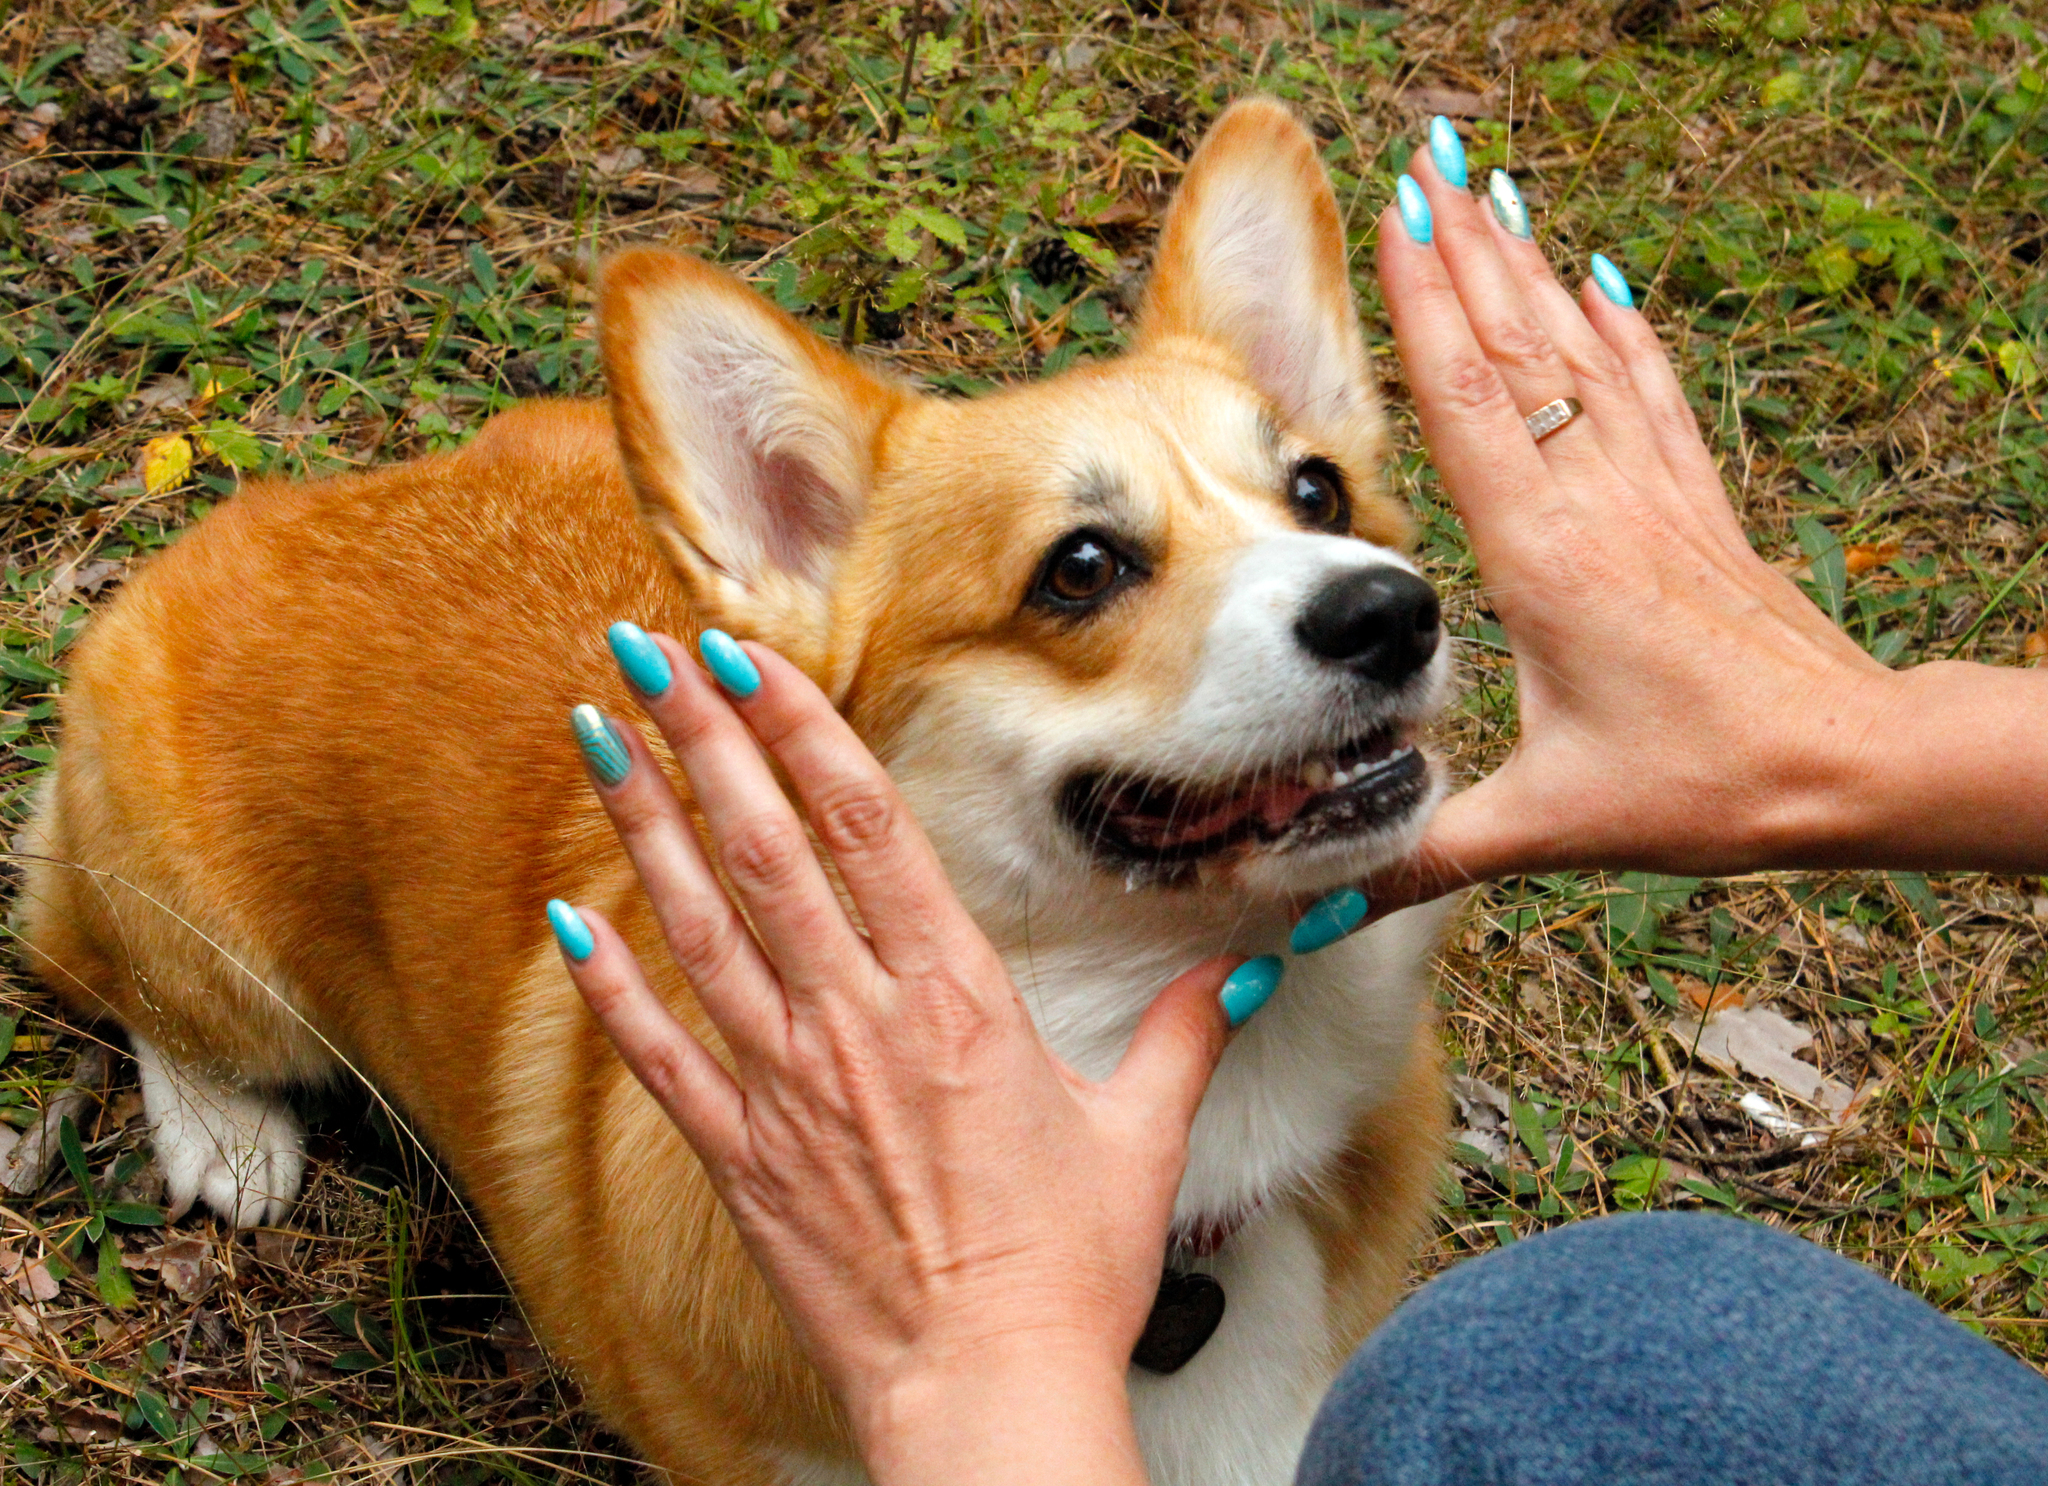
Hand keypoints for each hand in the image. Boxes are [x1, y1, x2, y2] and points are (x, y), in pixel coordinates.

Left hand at [551, 631, 1243, 1485]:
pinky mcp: (742, 1158)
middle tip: (645, 648)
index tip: (749, 655)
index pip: (867, 828)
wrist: (985, 1392)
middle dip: (701, 738)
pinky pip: (659, 1056)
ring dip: (646, 824)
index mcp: (957, 998)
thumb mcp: (1140, 1136)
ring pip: (700, 927)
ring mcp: (788, 1088)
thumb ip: (1183, 1036)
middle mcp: (859, 1022)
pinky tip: (568, 920)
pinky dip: (609, 986)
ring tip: (596, 734)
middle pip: (766, 850)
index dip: (801, 730)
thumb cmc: (1067, 1269)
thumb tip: (1243, 971)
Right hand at [1365, 148, 1910, 912]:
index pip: (1471, 399)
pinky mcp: (1696, 509)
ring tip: (1489, 190)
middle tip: (1423, 158)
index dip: (1427, 303)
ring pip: (1581, 352)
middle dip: (1465, 246)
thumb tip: (1326, 900)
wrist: (1853, 766)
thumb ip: (1429, 852)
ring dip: (1529, 267)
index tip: (1394, 215)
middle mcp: (1596, 500)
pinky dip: (1622, 328)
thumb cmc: (1707, 785)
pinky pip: (1652, 393)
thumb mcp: (1552, 823)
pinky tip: (1604, 282)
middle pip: (1519, 345)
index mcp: (1543, 555)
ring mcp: (1653, 494)